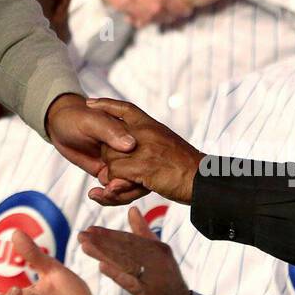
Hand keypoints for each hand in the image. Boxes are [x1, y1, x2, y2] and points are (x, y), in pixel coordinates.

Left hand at [45, 93, 145, 203]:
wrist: (58, 126)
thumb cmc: (75, 118)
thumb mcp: (91, 122)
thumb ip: (110, 131)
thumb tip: (130, 145)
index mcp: (132, 132)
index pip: (146, 153)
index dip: (140, 168)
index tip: (124, 178)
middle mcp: (129, 148)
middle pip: (141, 174)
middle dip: (128, 186)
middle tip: (112, 189)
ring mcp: (120, 162)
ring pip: (130, 185)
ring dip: (119, 194)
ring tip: (103, 194)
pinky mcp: (109, 173)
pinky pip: (116, 189)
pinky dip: (109, 197)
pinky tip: (95, 195)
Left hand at [78, 206, 190, 294]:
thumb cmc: (167, 281)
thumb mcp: (158, 255)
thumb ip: (143, 232)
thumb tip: (132, 209)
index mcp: (158, 249)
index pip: (130, 239)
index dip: (109, 234)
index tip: (90, 229)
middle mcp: (158, 261)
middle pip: (125, 249)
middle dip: (102, 241)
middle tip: (81, 235)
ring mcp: (155, 279)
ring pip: (125, 263)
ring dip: (103, 253)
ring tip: (85, 247)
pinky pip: (131, 283)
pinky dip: (116, 273)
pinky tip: (101, 266)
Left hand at [85, 98, 202, 204]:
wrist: (204, 179)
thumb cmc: (188, 167)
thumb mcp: (167, 145)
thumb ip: (149, 143)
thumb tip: (134, 148)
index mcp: (152, 125)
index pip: (125, 109)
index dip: (107, 105)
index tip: (90, 103)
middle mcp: (146, 133)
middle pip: (110, 139)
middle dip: (107, 157)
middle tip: (110, 172)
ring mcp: (143, 149)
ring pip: (110, 157)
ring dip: (111, 174)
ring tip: (114, 187)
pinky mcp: (142, 167)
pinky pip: (115, 172)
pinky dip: (113, 185)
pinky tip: (114, 191)